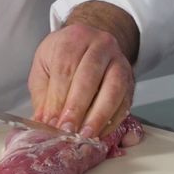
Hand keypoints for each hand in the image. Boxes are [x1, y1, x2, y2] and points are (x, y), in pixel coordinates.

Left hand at [28, 0, 139, 138]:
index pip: (65, 69)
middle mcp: (100, 45)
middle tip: (68, 130)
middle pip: (89, 77)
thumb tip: (43, 123)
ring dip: (99, 116)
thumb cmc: (62, 55)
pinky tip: (99, 133)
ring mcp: (119, 60)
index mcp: (74, 38)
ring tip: (86, 135)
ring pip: (113, 88)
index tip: (51, 122)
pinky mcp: (130, 78)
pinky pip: (125, 101)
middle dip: (78, 108)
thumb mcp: (44, 67)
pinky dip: (113, 121)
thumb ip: (43, 95)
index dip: (58, 99)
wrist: (90, 41)